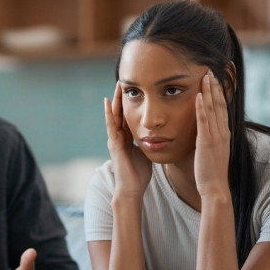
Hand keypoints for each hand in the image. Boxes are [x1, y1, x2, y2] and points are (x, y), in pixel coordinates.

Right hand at [105, 82, 152, 197]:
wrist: (132, 189)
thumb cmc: (139, 174)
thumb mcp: (146, 153)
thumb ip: (149, 143)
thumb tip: (161, 135)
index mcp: (127, 138)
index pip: (128, 116)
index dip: (130, 102)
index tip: (135, 88)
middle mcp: (119, 137)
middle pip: (120, 112)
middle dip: (122, 97)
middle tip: (124, 81)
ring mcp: (115, 140)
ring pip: (114, 116)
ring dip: (115, 100)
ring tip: (117, 86)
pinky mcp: (114, 144)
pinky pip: (111, 126)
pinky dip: (109, 113)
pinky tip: (108, 102)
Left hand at [194, 70, 230, 197]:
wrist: (215, 188)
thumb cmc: (211, 172)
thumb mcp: (212, 150)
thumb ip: (209, 138)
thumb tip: (203, 131)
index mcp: (224, 133)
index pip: (222, 108)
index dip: (219, 92)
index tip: (215, 78)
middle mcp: (222, 132)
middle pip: (220, 104)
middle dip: (215, 86)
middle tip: (211, 70)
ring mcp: (216, 137)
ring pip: (213, 109)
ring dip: (209, 91)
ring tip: (205, 76)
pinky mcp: (206, 142)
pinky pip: (204, 122)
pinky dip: (202, 108)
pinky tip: (199, 96)